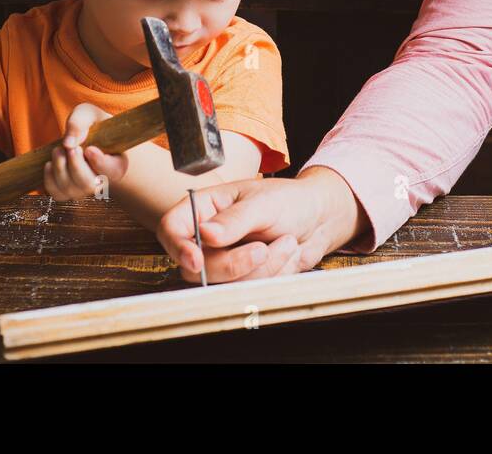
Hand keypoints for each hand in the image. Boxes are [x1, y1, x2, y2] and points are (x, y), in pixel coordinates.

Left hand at [43, 103, 130, 200]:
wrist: (85, 140)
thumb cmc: (90, 126)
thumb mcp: (89, 114)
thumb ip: (80, 122)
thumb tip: (68, 143)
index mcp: (117, 163)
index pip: (112, 170)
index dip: (99, 162)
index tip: (90, 149)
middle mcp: (102, 182)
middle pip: (88, 184)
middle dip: (74, 165)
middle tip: (70, 147)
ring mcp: (83, 190)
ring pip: (70, 189)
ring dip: (60, 167)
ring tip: (59, 149)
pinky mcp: (67, 193)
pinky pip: (56, 193)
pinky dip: (49, 178)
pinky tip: (51, 163)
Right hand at [156, 166, 367, 284]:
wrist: (319, 218)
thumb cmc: (289, 201)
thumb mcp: (263, 203)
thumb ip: (234, 219)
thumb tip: (205, 233)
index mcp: (204, 208)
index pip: (172, 228)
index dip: (178, 247)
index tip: (196, 260)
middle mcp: (208, 237)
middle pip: (197, 268)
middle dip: (235, 264)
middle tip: (264, 248)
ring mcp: (225, 260)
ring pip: (225, 284)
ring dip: (264, 267)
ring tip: (287, 242)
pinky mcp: (244, 279)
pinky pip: (250, 290)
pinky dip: (274, 275)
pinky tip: (287, 254)